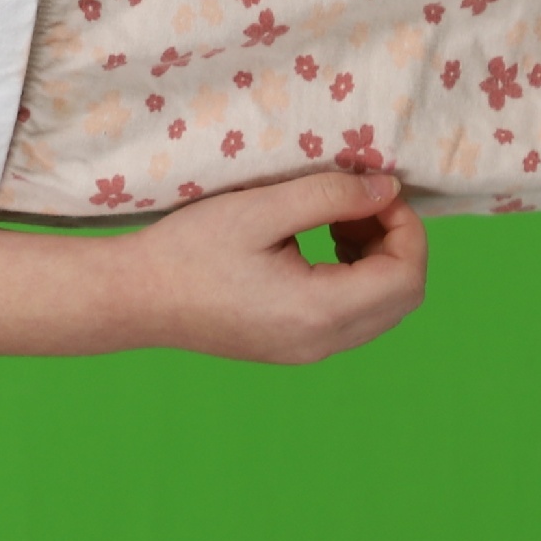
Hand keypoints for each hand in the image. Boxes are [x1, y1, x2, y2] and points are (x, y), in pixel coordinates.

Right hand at [116, 167, 428, 363]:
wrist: (133, 299)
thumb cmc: (188, 250)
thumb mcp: (259, 209)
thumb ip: (329, 196)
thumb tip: (387, 189)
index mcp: (318, 311)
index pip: (406, 276)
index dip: (407, 228)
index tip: (377, 190)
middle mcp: (322, 343)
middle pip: (402, 298)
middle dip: (396, 243)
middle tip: (358, 202)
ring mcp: (307, 351)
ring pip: (381, 310)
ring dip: (376, 260)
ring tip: (336, 219)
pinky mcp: (292, 348)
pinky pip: (351, 318)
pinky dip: (354, 279)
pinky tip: (317, 245)